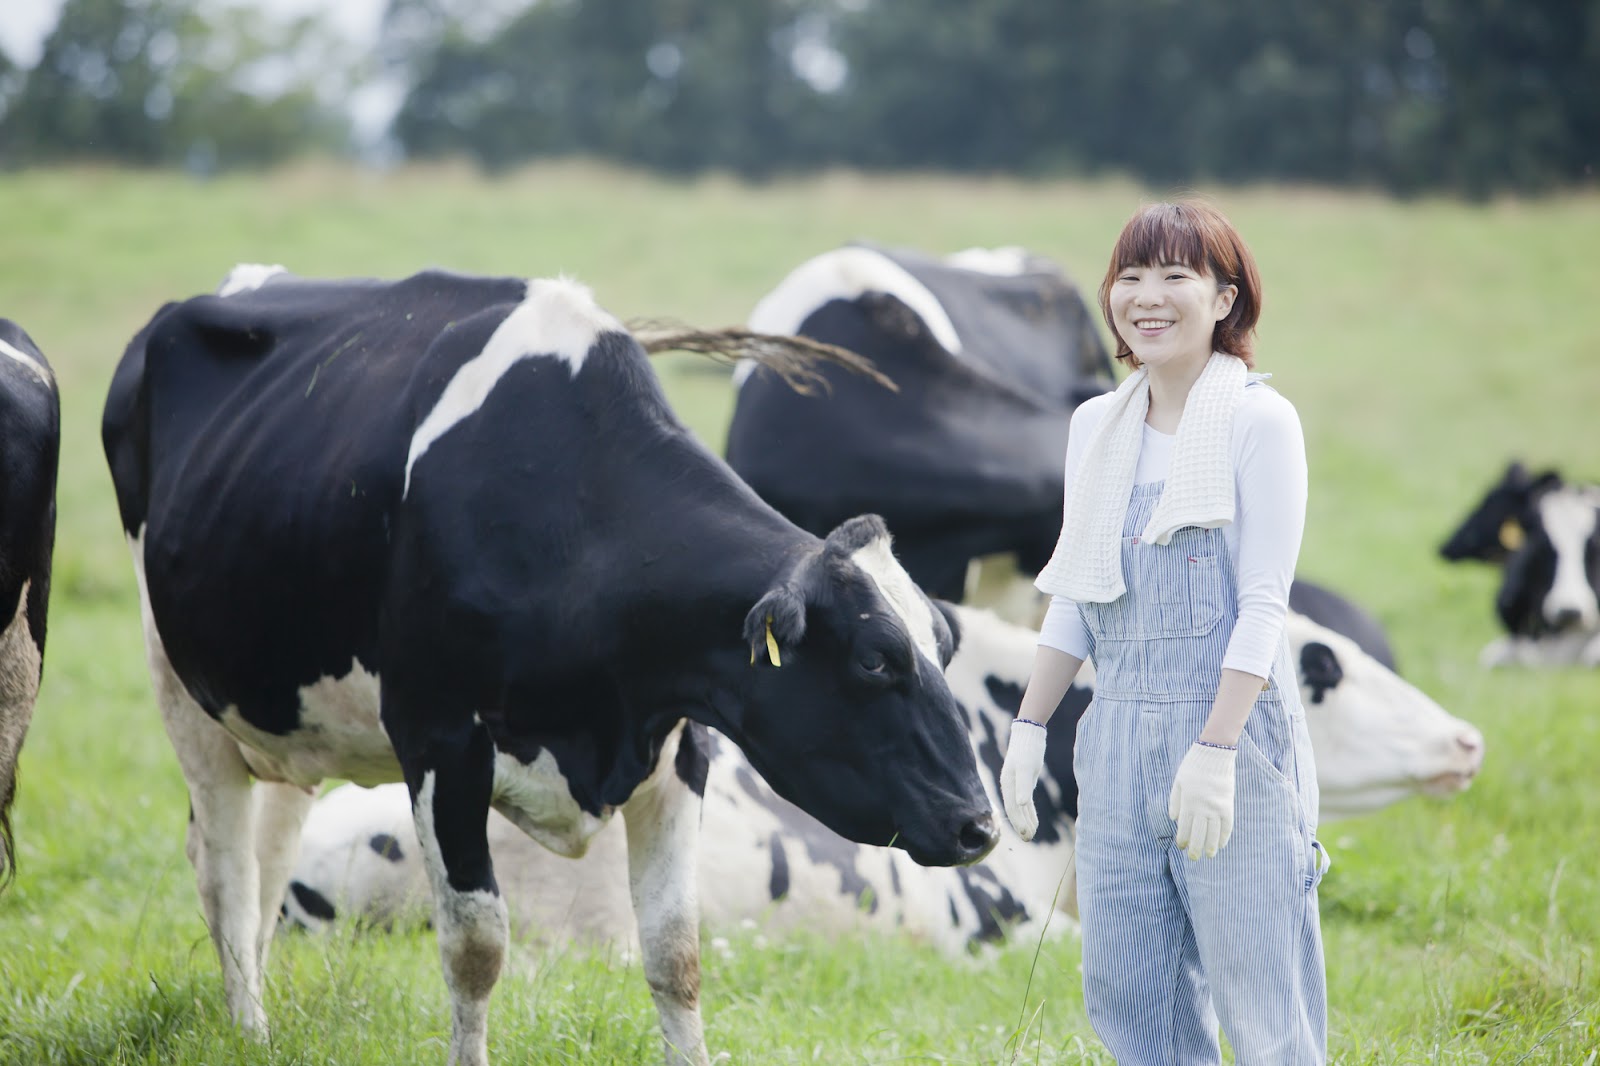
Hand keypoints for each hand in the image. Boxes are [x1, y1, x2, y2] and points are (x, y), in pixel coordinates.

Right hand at [1000, 719, 1047, 840]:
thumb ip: (1023, 786)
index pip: (1012, 809)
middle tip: (1029, 839)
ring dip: (1026, 821)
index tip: (1027, 835)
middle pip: (1014, 811)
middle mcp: (1010, 787)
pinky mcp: (1025, 783)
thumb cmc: (1028, 751)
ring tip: (1032, 835)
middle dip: (1021, 825)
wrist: (1029, 735)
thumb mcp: (1027, 768)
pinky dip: (1030, 813)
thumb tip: (1021, 804)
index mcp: (1008, 785)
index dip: (1018, 823)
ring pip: (1020, 808)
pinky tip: (1034, 822)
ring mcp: (1017, 785)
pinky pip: (1026, 802)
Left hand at [1168, 744, 1236, 859]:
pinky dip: (1224, 837)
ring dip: (1210, 846)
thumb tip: (1174, 819)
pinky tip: (1221, 845)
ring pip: (1213, 833)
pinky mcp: (1228, 805)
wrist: (1215, 754)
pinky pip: (1227, 825)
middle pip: (1198, 834)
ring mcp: (1217, 807)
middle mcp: (1202, 807)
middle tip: (1193, 858)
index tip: (1180, 847)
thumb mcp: (1178, 781)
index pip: (1184, 827)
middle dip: (1195, 848)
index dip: (1182, 839)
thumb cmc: (1193, 766)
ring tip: (1208, 856)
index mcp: (1188, 801)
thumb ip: (1175, 801)